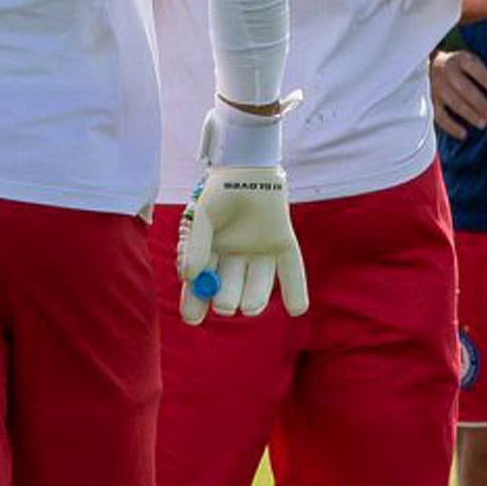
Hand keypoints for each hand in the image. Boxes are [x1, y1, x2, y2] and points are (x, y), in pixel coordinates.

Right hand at [178, 161, 305, 324]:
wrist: (246, 166)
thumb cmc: (219, 191)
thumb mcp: (201, 217)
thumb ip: (194, 245)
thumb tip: (189, 276)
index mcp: (211, 254)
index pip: (201, 286)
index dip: (196, 304)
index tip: (194, 319)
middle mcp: (236, 258)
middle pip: (231, 290)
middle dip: (227, 300)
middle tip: (225, 304)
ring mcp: (260, 253)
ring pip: (258, 287)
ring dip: (254, 300)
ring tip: (248, 307)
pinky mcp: (283, 245)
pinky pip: (291, 272)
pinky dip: (296, 292)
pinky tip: (297, 310)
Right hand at [429, 48, 486, 137]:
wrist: (434, 66)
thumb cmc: (462, 67)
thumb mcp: (472, 61)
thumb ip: (483, 71)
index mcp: (460, 60)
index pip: (470, 65)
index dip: (481, 75)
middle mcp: (447, 72)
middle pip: (462, 87)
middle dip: (478, 102)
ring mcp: (438, 87)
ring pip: (453, 102)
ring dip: (469, 114)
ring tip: (483, 124)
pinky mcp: (433, 102)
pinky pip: (440, 116)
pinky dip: (451, 126)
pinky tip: (464, 134)